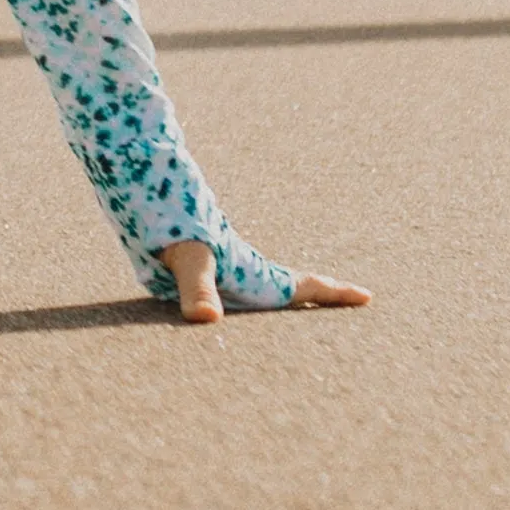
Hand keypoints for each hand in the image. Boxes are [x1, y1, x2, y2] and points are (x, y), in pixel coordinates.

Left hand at [158, 238, 367, 322]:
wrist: (142, 188)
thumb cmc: (167, 225)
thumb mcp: (187, 260)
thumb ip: (196, 290)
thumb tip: (206, 321)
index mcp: (249, 272)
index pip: (299, 286)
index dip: (331, 293)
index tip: (367, 296)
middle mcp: (242, 269)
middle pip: (290, 286)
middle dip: (319, 296)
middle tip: (352, 299)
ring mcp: (224, 266)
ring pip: (264, 284)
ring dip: (287, 294)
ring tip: (307, 302)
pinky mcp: (201, 265)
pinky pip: (234, 286)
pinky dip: (248, 297)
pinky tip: (239, 303)